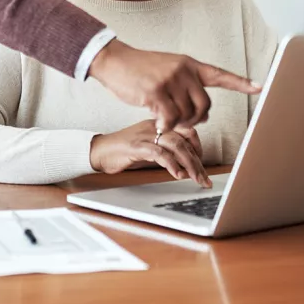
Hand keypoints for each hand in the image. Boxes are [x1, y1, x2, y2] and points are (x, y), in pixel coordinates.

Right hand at [88, 40, 260, 132]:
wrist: (114, 60)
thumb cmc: (139, 70)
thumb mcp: (166, 70)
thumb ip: (184, 86)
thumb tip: (196, 114)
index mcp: (189, 64)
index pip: (220, 75)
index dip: (240, 83)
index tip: (259, 88)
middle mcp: (184, 70)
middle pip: (205, 105)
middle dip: (197, 118)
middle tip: (184, 120)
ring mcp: (170, 80)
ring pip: (186, 114)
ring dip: (177, 122)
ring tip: (164, 117)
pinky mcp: (156, 91)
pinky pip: (170, 118)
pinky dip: (165, 125)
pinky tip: (157, 123)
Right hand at [89, 120, 211, 186]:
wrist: (99, 151)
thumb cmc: (123, 151)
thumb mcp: (149, 148)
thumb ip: (165, 151)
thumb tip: (185, 165)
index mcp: (158, 125)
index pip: (187, 130)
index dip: (198, 146)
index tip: (201, 162)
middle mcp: (154, 127)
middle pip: (185, 140)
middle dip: (198, 161)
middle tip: (204, 178)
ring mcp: (146, 135)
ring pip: (177, 145)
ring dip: (190, 164)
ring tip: (195, 178)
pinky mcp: (137, 146)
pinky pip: (160, 153)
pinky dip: (172, 165)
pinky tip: (177, 174)